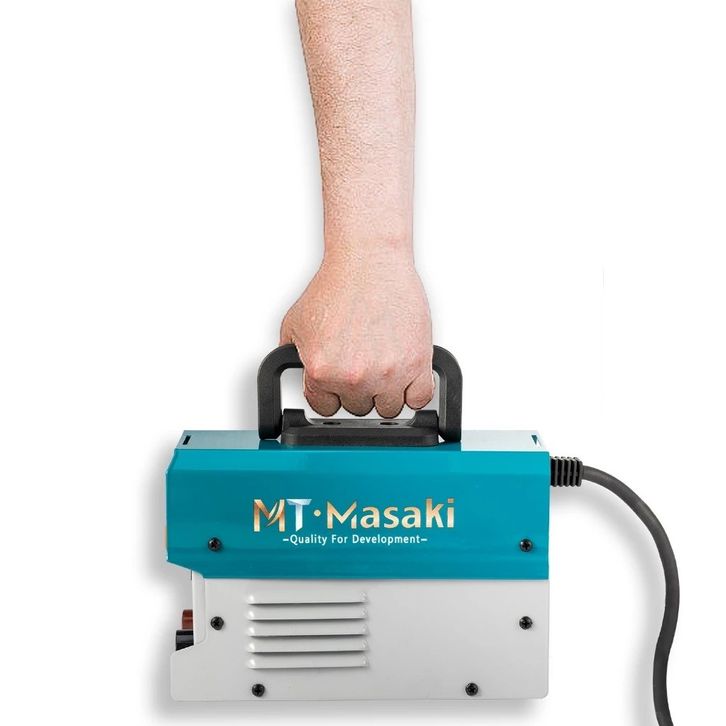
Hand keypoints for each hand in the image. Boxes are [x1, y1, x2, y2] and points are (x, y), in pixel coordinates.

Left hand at [280, 251, 433, 417]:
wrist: (368, 261)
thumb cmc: (337, 285)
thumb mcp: (295, 323)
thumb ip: (291, 357)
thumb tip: (297, 376)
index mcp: (321, 371)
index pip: (325, 408)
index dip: (331, 393)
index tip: (338, 381)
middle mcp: (354, 377)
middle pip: (358, 408)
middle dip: (358, 389)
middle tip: (361, 363)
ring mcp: (388, 373)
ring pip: (389, 408)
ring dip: (386, 392)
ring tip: (383, 367)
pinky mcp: (417, 362)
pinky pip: (420, 399)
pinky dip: (414, 392)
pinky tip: (406, 376)